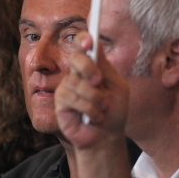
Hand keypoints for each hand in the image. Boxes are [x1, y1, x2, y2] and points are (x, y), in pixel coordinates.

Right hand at [54, 32, 128, 150]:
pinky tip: (93, 117)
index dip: (83, 40)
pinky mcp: (61, 102)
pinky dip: (88, 108)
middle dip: (88, 68)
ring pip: (75, 82)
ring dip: (94, 97)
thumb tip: (96, 44)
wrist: (107, 137)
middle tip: (99, 81)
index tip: (89, 42)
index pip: (83, 46)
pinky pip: (72, 98)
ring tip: (102, 109)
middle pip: (76, 58)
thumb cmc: (114, 112)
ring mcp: (67, 87)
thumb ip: (106, 67)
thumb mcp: (117, 87)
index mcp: (92, 67)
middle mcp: (77, 74)